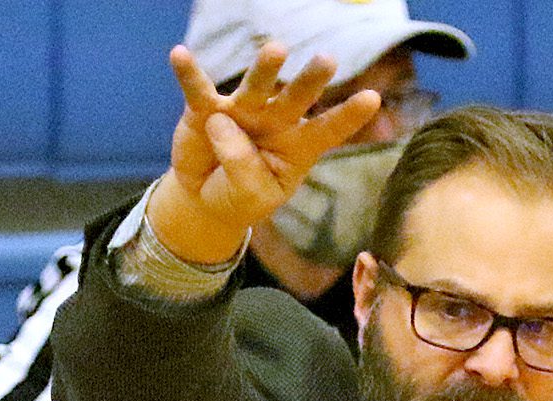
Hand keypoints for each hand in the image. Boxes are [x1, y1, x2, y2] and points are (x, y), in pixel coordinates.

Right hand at [150, 42, 383, 264]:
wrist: (204, 199)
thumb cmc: (239, 197)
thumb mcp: (251, 198)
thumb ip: (244, 170)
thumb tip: (223, 125)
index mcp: (297, 146)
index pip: (327, 130)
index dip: (347, 116)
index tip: (372, 99)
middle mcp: (274, 121)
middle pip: (295, 98)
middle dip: (311, 81)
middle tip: (329, 60)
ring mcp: (241, 111)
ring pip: (255, 87)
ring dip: (265, 69)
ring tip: (276, 49)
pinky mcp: (206, 110)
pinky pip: (198, 90)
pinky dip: (188, 73)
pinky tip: (179, 54)